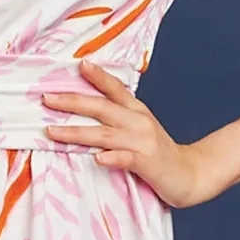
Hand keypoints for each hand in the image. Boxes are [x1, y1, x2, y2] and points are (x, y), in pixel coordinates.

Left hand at [42, 58, 208, 208]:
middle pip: (101, 107)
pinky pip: (125, 158)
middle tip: (46, 99)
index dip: (97, 75)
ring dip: (76, 132)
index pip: (114, 88)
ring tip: (52, 132)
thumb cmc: (158, 152)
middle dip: (71, 102)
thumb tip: (86, 107)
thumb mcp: (140, 127)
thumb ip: (118, 117)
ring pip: (104, 134)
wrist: (192, 175)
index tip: (78, 64)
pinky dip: (111, 157)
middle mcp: (138, 121)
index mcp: (136, 110)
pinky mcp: (147, 163)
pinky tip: (97, 158)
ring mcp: (142, 142)